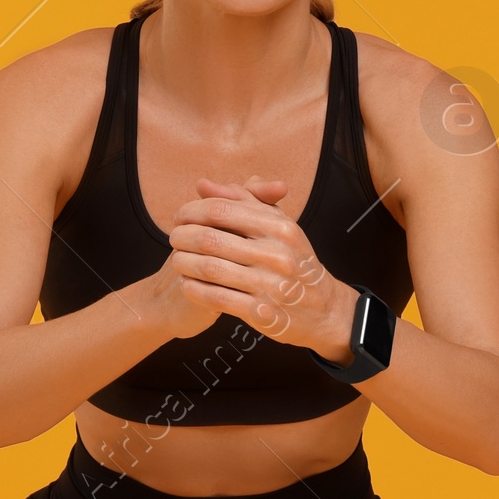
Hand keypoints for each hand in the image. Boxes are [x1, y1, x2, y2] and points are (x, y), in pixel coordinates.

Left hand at [164, 178, 359, 359]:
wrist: (325, 309)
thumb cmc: (295, 262)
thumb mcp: (279, 226)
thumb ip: (241, 201)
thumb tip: (202, 185)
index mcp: (280, 227)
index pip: (221, 210)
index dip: (191, 212)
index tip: (179, 217)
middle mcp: (276, 254)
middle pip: (211, 239)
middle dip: (182, 237)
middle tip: (173, 239)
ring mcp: (270, 286)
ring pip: (209, 269)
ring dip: (184, 263)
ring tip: (176, 261)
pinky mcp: (262, 313)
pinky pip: (216, 298)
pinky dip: (194, 290)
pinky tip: (186, 284)